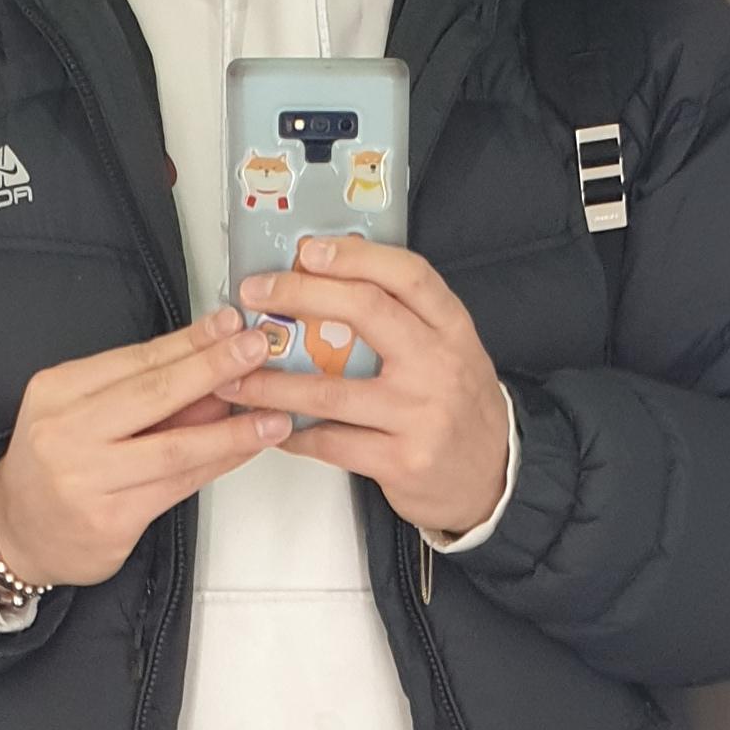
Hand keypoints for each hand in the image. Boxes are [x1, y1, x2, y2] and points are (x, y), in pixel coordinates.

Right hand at [0, 307, 288, 588]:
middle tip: (256, 349)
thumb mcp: (81, 413)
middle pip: (153, 393)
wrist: (15, 532)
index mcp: (57, 390)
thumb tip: (211, 375)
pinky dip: (217, 464)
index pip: (134, 359)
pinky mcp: (110, 520)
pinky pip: (177, 486)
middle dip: (213, 368)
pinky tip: (246, 449)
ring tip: (273, 414)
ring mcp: (87, 479)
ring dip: (230, 429)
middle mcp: (66, 432)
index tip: (229, 323)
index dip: (188, 340)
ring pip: (173, 447)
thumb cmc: (54, 465)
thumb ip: (142, 395)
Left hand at [233, 238, 508, 538]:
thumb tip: (331, 279)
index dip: (356, 256)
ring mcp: (420, 416)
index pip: (407, 275)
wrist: (495, 479)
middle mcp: (439, 365)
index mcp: (452, 329)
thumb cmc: (459, 408)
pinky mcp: (401, 461)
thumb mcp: (451, 351)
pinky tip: (271, 427)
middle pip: (366, 312)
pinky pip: (331, 442)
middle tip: (255, 294)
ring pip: (331, 390)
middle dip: (300, 296)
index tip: (309, 250)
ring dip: (272, 382)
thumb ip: (406, 319)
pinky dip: (293, 435)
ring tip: (234, 377)